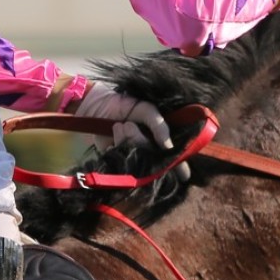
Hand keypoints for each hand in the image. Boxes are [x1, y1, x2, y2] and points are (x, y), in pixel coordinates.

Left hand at [73, 84, 189, 180]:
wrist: (96, 106)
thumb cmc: (125, 105)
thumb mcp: (146, 109)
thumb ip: (159, 126)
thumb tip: (169, 147)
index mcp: (159, 139)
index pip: (174, 157)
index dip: (180, 167)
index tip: (183, 174)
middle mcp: (148, 150)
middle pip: (154, 159)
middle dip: (140, 141)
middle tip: (129, 125)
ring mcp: (132, 156)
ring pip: (137, 160)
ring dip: (127, 140)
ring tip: (119, 126)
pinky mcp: (117, 160)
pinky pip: (121, 163)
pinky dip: (116, 147)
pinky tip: (112, 135)